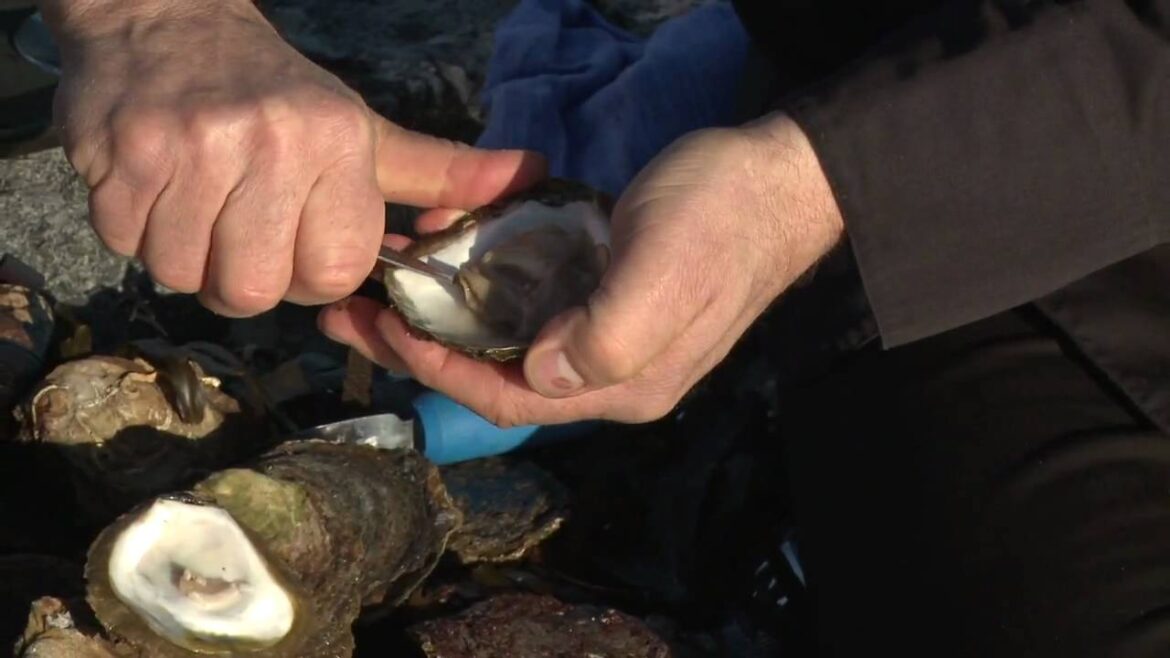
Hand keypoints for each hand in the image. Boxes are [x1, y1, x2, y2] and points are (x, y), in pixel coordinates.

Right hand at [42, 0, 544, 315]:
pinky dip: (138, 232)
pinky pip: (126, 244)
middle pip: (253, 290)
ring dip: (190, 258)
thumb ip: (441, 174)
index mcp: (337, 144)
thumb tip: (533, 178)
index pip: (333, 273)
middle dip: (246, 278)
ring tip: (201, 207)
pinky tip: (158, 190)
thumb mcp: (365, 133)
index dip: (313, 276)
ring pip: (184, 275)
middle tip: (244, 232)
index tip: (299, 245)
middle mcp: (267, 143)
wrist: (166, 19)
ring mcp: (188, 147)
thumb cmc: (279, 96)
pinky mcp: (118, 153)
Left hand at [320, 112, 844, 425]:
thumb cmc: (720, 219)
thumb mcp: (666, 271)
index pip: (511, 398)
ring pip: (503, 341)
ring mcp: (602, 334)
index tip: (389, 329)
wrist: (775, 178)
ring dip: (441, 318)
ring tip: (383, 289)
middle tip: (353, 317)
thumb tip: (541, 375)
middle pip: (495, 377)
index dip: (442, 370)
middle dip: (421, 350)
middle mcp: (606, 372)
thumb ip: (606, 336)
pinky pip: (525, 303)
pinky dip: (478, 286)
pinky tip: (446, 256)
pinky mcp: (600, 294)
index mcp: (621, 384)